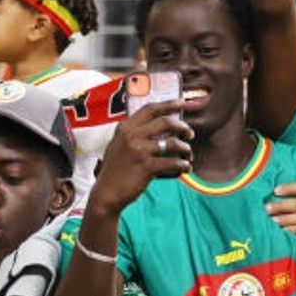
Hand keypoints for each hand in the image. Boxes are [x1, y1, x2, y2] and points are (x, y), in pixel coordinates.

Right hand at [86, 100, 194, 215]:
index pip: (150, 109)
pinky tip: (186, 168)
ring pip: (172, 142)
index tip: (182, 102)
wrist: (106, 193)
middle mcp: (132, 135)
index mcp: (125, 127)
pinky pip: (173, 162)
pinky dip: (183, 165)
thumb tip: (158, 126)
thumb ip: (133, 134)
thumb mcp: (118, 145)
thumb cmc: (115, 170)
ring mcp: (139, 151)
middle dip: (182, 127)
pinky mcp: (146, 167)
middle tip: (189, 134)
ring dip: (185, 148)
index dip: (169, 104)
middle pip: (165, 122)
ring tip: (188, 155)